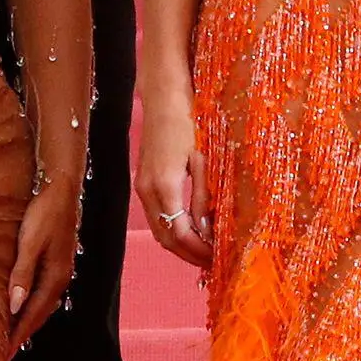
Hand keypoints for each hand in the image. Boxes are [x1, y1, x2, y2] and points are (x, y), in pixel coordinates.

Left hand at [6, 182, 80, 353]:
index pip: (33, 315)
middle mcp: (60, 279)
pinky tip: (21, 307)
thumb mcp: (29, 243)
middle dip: (22, 334)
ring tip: (11, 336)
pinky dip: (31, 306)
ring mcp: (59, 271)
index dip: (18, 335)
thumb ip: (22, 274)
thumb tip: (14, 306)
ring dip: (27, 321)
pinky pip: (42, 293)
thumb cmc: (43, 213)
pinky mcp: (55, 262)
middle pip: (39, 315)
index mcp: (54, 278)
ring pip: (41, 305)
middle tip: (5, 354)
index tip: (5, 354)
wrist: (61, 189)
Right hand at [134, 83, 209, 268]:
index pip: (180, 233)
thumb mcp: (204, 160)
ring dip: (180, 244)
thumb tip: (208, 230)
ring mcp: (142, 186)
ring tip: (204, 251)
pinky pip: (156, 216)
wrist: (165, 97)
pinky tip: (191, 229)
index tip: (219, 258)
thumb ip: (204, 197)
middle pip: (165, 238)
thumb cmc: (190, 121)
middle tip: (213, 262)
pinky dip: (172, 229)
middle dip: (189, 254)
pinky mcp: (143, 181)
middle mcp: (147, 190)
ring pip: (158, 229)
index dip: (199, 250)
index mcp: (165, 185)